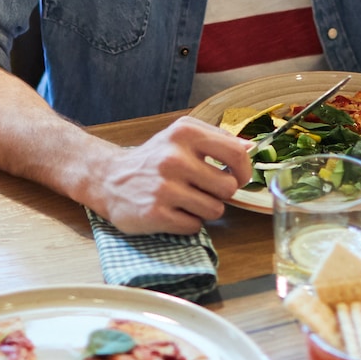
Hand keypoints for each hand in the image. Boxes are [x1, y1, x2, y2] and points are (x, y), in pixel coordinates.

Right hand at [92, 117, 251, 234]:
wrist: (109, 179)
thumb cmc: (154, 159)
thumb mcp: (181, 136)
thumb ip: (217, 139)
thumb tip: (251, 148)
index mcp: (185, 134)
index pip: (236, 153)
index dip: (243, 171)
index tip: (236, 177)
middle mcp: (174, 158)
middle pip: (228, 188)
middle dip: (219, 193)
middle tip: (202, 189)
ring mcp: (164, 187)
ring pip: (214, 210)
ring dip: (204, 209)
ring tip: (185, 200)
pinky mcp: (155, 213)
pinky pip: (194, 226)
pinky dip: (187, 222)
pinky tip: (172, 211)